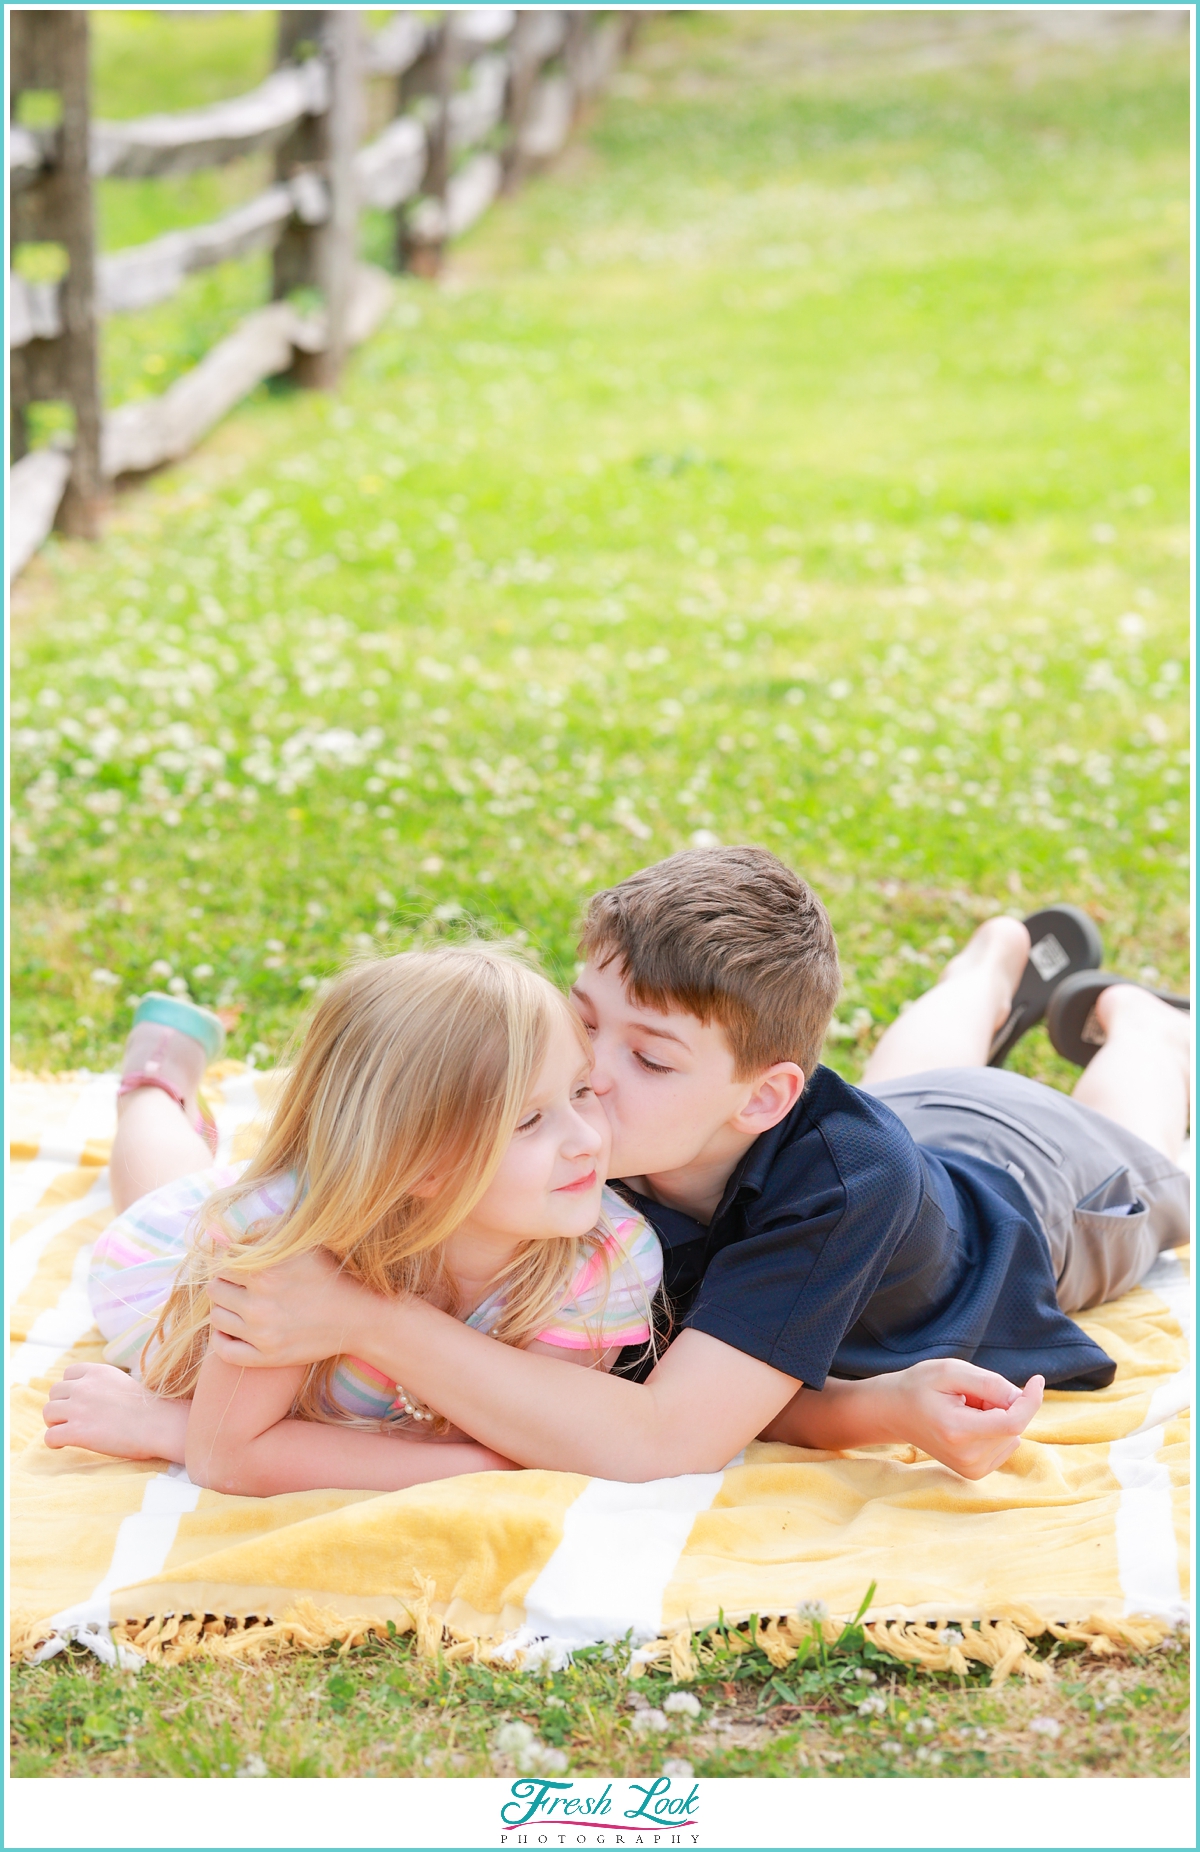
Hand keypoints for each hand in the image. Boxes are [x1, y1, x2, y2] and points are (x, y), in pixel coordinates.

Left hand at [43, 1361, 188, 1462]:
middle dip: (60, 1405)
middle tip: (71, 1419)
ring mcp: (79, 1408)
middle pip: (54, 1392)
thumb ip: (101, 1384)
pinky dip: (54, 1442)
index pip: (68, 1374)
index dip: (70, 1389)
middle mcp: (84, 1386)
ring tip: (66, 1431)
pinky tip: (63, 1445)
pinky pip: (50, 1436)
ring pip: (48, 1412)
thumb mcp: (122, 1382)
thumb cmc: (149, 1408)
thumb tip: (87, 1397)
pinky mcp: (77, 1431)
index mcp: (97, 1372)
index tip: (78, 1401)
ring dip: (54, 1422)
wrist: (160, 1425)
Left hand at [207, 1248, 382, 1368]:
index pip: (223, 1264)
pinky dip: (221, 1340)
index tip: (241, 1266)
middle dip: (225, 1284)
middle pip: (214, 1290)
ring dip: (224, 1309)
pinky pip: (224, 1351)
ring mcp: (261, 1334)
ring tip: (241, 1305)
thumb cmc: (331, 1277)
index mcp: (266, 1272)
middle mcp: (259, 1304)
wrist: (358, 1319)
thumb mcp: (305, 1247)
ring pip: (216, 1318)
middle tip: (240, 1286)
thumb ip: (269, 1233)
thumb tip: (233, 1232)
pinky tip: (232, 1331)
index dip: (230, 1262)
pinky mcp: (267, 1357)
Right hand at [879, 1359, 1044, 1479]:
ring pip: (1011, 1435)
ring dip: (998, 1416)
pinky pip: (1006, 1444)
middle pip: (1012, 1426)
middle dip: (1002, 1403)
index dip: (1030, 1400)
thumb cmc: (920, 1386)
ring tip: (965, 1408)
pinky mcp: (975, 1472)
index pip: (1012, 1423)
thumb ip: (989, 1383)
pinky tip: (969, 1422)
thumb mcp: (950, 1370)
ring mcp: (971, 1469)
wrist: (894, 1412)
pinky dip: (995, 1429)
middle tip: (970, 1393)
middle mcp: (967, 1457)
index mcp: (958, 1431)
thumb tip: (1021, 1398)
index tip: (1036, 1380)